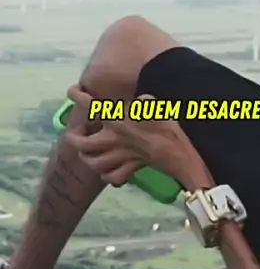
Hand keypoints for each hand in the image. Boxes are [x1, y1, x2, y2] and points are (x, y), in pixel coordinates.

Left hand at [65, 85, 211, 188]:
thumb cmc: (166, 125)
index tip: (72, 91)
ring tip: (87, 154)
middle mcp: (112, 139)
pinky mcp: (129, 170)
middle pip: (81, 144)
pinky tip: (108, 171)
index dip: (77, 96)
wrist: (177, 152)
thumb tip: (140, 101)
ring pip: (93, 163)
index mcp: (116, 119)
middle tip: (74, 133)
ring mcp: (118, 157)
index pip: (90, 105)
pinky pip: (112, 177)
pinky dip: (108, 175)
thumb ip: (142, 102)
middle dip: (74, 138)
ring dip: (88, 159)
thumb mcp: (153, 104)